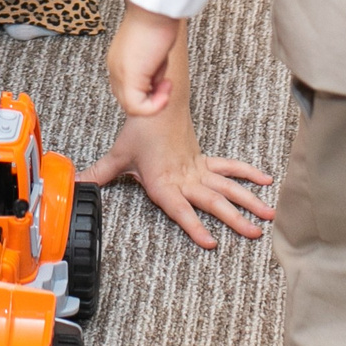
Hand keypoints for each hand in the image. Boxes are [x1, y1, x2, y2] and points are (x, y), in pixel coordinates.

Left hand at [84, 106, 273, 248]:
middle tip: (254, 234)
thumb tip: (77, 183)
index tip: (211, 242)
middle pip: (213, 201)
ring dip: (248, 201)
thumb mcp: (118, 155)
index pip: (180, 208)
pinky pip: (228, 167)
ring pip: (227, 187)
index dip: (194, 225)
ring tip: (268, 215)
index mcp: (164, 182)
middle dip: (234, 219)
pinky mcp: (203, 159)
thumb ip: (100, 174)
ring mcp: (197, 168)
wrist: (156, 102)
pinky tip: (265, 181)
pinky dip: (247, 173)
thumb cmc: (139, 129)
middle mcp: (185, 178)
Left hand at [106, 3, 179, 116]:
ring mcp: (119, 73)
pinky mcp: (128, 76)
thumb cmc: (157, 23)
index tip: (165, 82)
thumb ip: (150, 68)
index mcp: (119, 62)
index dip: (149, 94)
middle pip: (129, 101)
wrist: (154, 10)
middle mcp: (115, 69)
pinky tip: (166, 88)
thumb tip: (157, 83)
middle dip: (152, 99)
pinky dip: (154, 105)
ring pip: (132, 106)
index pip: (127, 91)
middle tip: (167, 84)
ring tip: (166, 83)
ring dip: (155, 102)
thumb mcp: (153, 52)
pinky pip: (137, 107)